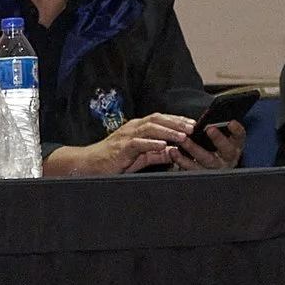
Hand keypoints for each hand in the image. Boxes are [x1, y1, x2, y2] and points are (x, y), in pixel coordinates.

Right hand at [42, 114, 189, 175]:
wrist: (91, 165)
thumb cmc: (114, 160)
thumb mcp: (140, 158)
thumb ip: (156, 154)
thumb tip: (174, 152)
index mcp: (138, 128)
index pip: (161, 119)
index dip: (178, 120)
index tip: (194, 124)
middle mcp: (133, 127)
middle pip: (158, 119)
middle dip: (177, 122)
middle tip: (193, 127)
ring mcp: (127, 136)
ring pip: (150, 128)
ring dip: (168, 131)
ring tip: (183, 136)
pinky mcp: (121, 147)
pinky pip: (138, 143)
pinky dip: (151, 143)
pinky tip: (163, 145)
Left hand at [170, 118, 245, 170]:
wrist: (214, 169)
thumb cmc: (216, 147)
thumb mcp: (222, 138)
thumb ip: (218, 127)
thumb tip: (210, 113)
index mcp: (234, 146)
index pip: (239, 137)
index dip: (237, 130)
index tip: (231, 122)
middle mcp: (227, 158)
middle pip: (225, 149)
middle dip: (218, 139)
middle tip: (210, 129)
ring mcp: (215, 168)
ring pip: (206, 160)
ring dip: (193, 149)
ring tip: (184, 140)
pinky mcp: (202, 175)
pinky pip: (192, 169)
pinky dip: (181, 160)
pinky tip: (173, 152)